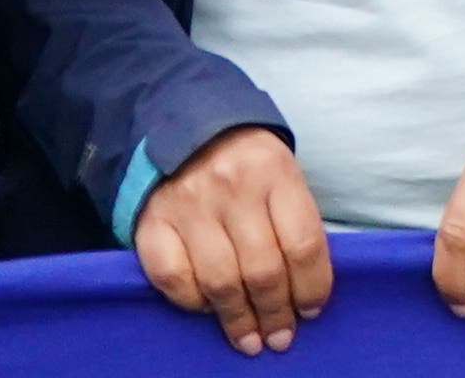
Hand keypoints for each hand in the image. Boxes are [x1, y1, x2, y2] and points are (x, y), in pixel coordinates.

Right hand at [133, 126, 335, 354]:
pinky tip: (207, 308)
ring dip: (238, 318)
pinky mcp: (152, 223)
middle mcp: (233, 188)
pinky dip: (192, 302)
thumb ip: (292, 220)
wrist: (186, 124)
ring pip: (220, 280)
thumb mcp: (282, 172)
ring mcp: (189, 206)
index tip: (312, 311)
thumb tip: (304, 287)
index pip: (303, 243)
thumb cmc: (247, 160)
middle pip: (262, 268)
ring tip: (250, 340)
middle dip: (275, 312)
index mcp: (275, 172)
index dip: (311, 286)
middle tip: (280, 337)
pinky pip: (173, 278)